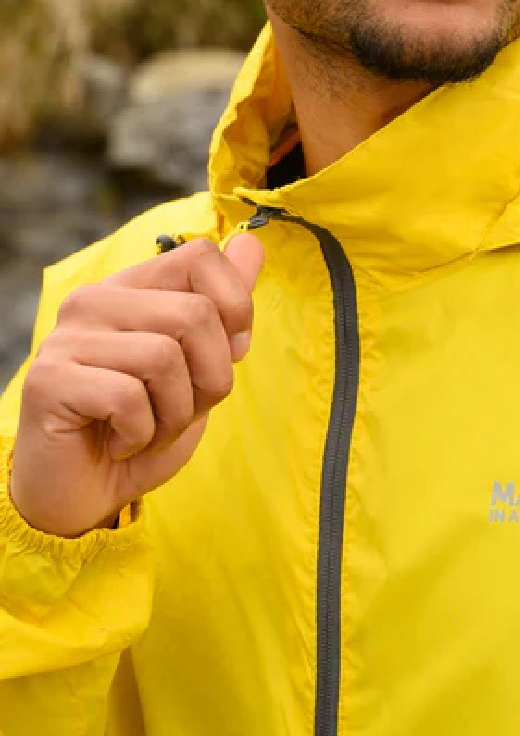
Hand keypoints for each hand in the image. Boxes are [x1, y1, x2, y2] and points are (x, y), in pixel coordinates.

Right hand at [9, 234, 264, 538]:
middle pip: (196, 315)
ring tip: (146, 429)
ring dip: (174, 415)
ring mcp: (66, 338)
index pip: (201, 257)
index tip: (225, 354)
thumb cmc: (141, 429)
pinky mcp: (49, 380)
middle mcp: (95, 301)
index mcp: (132, 289)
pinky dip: (140, 434)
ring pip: (165, 358)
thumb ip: (222, 309)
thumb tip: (253, 242)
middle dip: (209, 380)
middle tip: (177, 411)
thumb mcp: (198, 368)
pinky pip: (128, 399)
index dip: (235, 309)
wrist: (82, 493)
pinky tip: (118, 442)